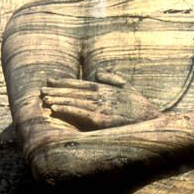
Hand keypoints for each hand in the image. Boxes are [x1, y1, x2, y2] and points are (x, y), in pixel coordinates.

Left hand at [40, 69, 160, 129]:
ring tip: (44, 99)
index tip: (49, 80)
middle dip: (56, 90)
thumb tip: (97, 72)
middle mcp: (100, 95)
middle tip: (40, 90)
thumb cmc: (141, 106)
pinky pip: (79, 114)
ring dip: (58, 99)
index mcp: (105, 88)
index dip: (63, 82)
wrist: (152, 121)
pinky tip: (55, 108)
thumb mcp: (128, 87)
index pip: (79, 83)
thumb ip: (112, 78)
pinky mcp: (101, 120)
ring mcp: (100, 107)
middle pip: (73, 91)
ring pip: (73, 101)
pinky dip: (66, 109)